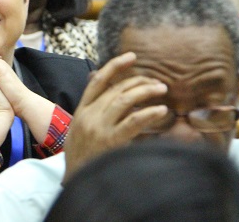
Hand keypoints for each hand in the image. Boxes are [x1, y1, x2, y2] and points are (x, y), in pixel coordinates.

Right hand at [63, 52, 167, 179]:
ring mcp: (99, 127)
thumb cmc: (81, 156)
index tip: (132, 57)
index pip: (98, 80)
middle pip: (117, 88)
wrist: (76, 180)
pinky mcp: (110, 141)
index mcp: (82, 110)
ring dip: (146, 92)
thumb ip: (92, 111)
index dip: (115, 66)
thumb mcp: (80, 129)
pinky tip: (161, 110)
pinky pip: (133, 121)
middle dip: (139, 81)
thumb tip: (110, 93)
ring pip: (125, 100)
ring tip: (162, 90)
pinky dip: (149, 113)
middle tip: (157, 82)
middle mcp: (89, 115)